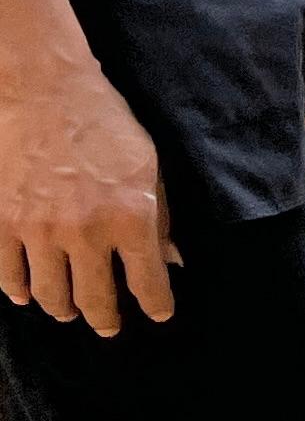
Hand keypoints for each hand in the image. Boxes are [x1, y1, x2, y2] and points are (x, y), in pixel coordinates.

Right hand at [0, 51, 171, 334]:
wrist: (43, 93)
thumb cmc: (105, 124)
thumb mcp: (150, 167)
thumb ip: (161, 217)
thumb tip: (172, 259)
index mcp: (131, 218)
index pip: (148, 283)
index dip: (156, 306)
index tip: (158, 315)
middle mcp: (85, 234)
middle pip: (95, 300)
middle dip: (106, 319)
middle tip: (109, 327)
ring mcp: (39, 232)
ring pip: (50, 295)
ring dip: (63, 309)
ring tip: (71, 311)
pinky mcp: (2, 224)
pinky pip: (8, 274)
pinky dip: (19, 290)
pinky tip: (27, 294)